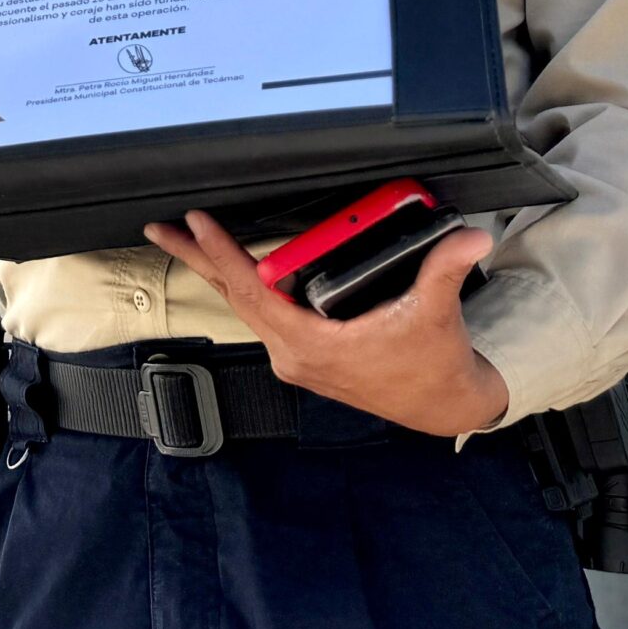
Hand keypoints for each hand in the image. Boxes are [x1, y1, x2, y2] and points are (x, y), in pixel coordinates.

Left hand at [142, 209, 509, 436]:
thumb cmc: (434, 365)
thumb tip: (468, 238)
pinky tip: (230, 266)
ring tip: (184, 240)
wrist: (444, 405)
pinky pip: (262, 312)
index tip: (198, 223)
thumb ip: (446, 270)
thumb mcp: (436, 314)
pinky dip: (243, 285)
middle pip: (235, 297)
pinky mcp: (304, 354)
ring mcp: (296, 356)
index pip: (255, 293)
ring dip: (215, 271)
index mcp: (314, 345)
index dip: (224, 256)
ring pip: (245, 305)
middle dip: (197, 260)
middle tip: (159, 227)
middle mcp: (294, 353)